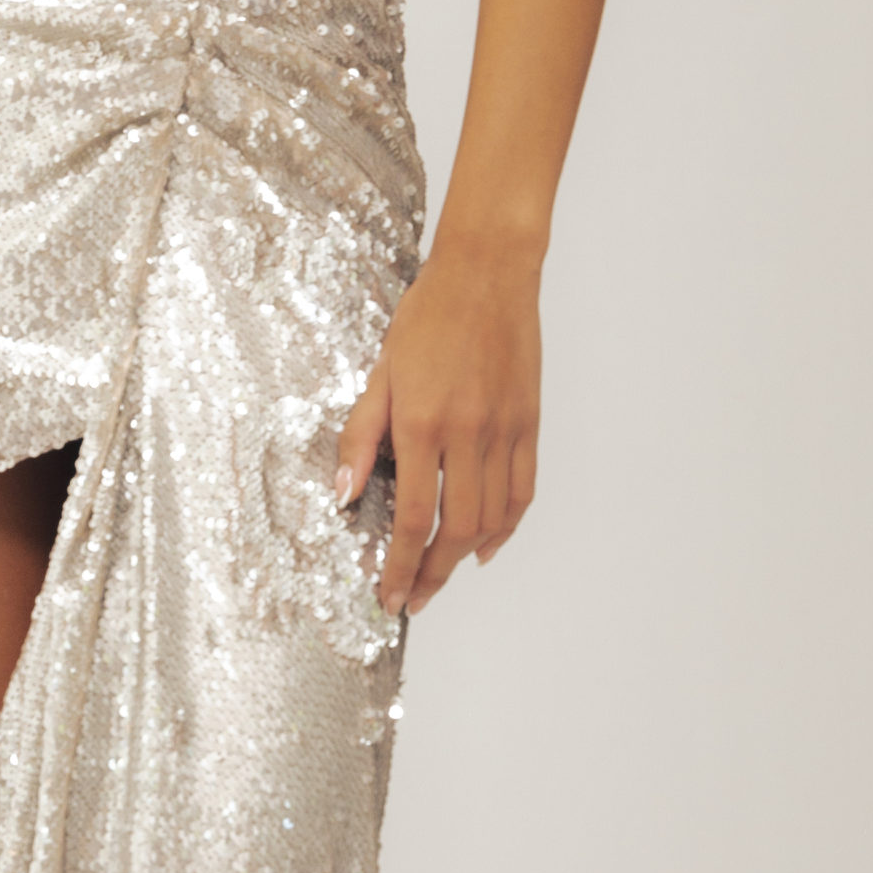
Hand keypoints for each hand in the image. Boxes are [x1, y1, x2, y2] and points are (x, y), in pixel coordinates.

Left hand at [333, 240, 542, 615]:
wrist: (488, 274)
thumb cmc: (429, 314)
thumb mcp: (380, 371)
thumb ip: (360, 436)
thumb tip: (343, 495)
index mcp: (424, 422)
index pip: (415, 517)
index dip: (402, 566)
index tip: (390, 594)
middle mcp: (469, 433)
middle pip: (455, 530)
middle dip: (432, 575)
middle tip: (413, 598)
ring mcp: (504, 432)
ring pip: (491, 519)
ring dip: (464, 557)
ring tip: (440, 575)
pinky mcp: (528, 425)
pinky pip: (521, 492)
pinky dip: (504, 528)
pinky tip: (484, 545)